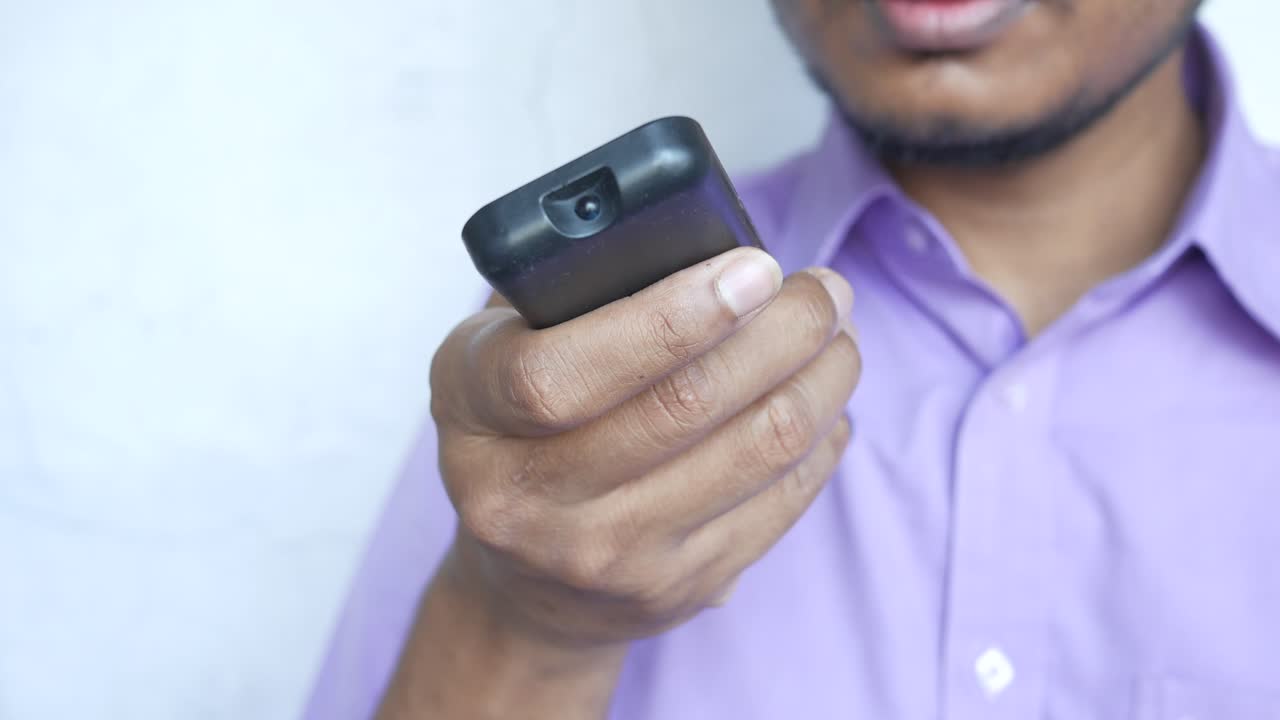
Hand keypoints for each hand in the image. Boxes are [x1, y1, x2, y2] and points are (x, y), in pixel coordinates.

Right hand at [429, 246, 859, 648]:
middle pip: (685, 405)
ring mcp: (607, 553)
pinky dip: (821, 437)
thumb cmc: (523, 429)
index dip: (669, 318)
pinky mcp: (679, 585)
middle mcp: (529, 497)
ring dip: (820, 377)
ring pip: (754, 450)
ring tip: (839, 334)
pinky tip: (826, 399)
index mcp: (473, 411)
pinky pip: (782, 501)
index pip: (560, 374)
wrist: (526, 580)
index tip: (753, 267)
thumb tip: (701, 246)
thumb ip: (570, 295)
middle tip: (823, 289)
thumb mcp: (501, 349)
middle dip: (783, 330)